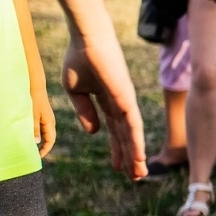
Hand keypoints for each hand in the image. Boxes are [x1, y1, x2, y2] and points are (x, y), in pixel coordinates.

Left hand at [31, 90, 55, 157]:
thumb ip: (34, 129)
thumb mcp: (31, 116)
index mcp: (49, 123)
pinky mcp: (42, 115)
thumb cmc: (32, 100)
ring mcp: (46, 118)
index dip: (45, 150)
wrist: (34, 86)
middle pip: (49, 138)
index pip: (50, 141)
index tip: (37, 157)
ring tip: (31, 147)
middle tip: (34, 155)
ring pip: (45, 133)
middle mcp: (50, 122)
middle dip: (43, 147)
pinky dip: (37, 134)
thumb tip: (37, 142)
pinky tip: (29, 136)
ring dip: (39, 141)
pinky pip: (41, 128)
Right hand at [61, 33, 146, 179]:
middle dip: (130, 157)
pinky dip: (136, 142)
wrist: (87, 39)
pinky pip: (133, 124)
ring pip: (132, 134)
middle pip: (127, 136)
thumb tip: (93, 133)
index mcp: (108, 100)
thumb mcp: (75, 90)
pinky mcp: (126, 98)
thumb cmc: (80, 57)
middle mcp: (120, 103)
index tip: (118, 167)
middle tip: (136, 177)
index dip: (117, 149)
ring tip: (140, 175)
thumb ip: (84, 111)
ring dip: (135, 155)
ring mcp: (125, 101)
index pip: (115, 130)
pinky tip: (139, 157)